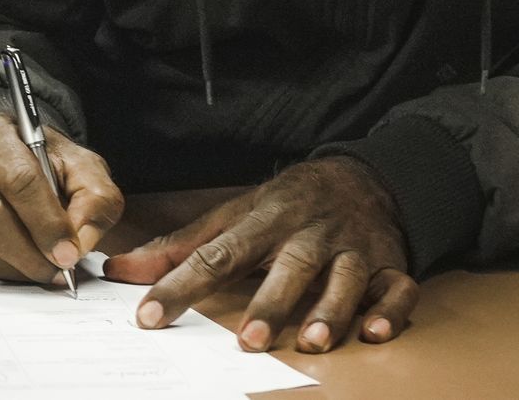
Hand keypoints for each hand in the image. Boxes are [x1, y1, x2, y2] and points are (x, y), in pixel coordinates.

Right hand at [0, 111, 123, 284]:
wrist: (8, 158)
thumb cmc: (47, 162)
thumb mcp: (82, 165)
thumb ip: (94, 197)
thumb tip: (79, 241)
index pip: (19, 180)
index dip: (46, 222)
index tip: (68, 253)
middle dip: (30, 252)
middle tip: (59, 270)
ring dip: (17, 266)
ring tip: (47, 271)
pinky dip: (2, 271)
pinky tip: (25, 267)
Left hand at [103, 157, 417, 353]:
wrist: (360, 177)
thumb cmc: (286, 205)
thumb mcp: (234, 214)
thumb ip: (180, 245)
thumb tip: (120, 271)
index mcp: (266, 218)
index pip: (219, 251)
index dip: (183, 283)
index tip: (150, 314)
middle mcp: (310, 233)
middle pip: (290, 265)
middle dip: (271, 301)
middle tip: (249, 338)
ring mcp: (353, 248)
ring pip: (345, 278)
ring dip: (331, 309)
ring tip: (313, 341)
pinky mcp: (390, 264)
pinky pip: (398, 288)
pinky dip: (391, 311)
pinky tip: (376, 332)